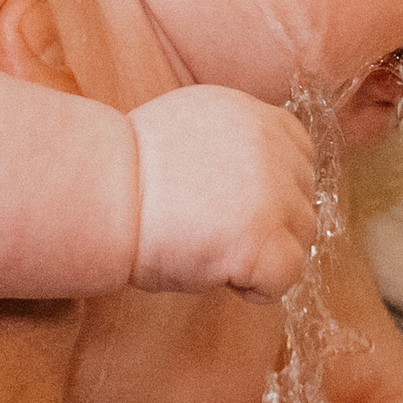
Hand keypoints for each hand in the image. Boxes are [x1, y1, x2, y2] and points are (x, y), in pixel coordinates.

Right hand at [127, 85, 315, 298]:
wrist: (99, 195)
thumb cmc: (125, 173)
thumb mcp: (188, 129)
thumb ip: (232, 145)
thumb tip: (257, 181)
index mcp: (253, 115)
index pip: (299, 153)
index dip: (272, 187)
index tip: (232, 205)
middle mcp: (272, 147)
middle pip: (303, 197)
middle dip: (269, 222)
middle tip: (215, 233)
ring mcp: (273, 193)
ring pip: (301, 237)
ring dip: (264, 254)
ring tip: (212, 253)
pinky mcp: (264, 239)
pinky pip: (287, 275)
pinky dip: (258, 287)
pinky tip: (219, 275)